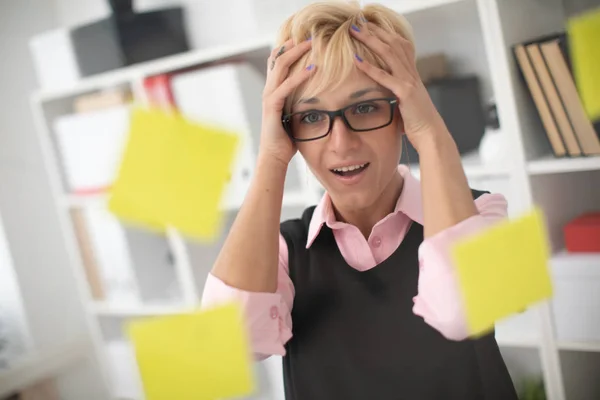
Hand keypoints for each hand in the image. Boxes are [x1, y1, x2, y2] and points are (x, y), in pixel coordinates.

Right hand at [260, 39, 314, 166]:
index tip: (304, 39)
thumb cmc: (287, 140)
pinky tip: (312, 69)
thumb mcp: (296, 117)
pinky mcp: (273, 107)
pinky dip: (299, 76)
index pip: (278, 63)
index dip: (289, 49)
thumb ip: (302, 104)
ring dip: (296, 53)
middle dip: (293, 45)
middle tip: (309, 35)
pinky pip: (286, 86)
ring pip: (280, 67)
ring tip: (310, 43)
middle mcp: (269, 91)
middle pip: (278, 59)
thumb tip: (318, 100)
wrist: (274, 157)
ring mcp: (269, 97)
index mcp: (274, 92)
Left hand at [350, 22, 448, 151]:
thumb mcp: (406, 101)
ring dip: (371, 40)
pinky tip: (357, 60)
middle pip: (393, 43)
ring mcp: (409, 82)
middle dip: (375, 30)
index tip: (369, 25)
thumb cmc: (417, 121)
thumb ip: (397, 91)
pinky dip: (370, 68)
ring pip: (389, 54)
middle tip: (357, 21)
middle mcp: (411, 73)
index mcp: (411, 74)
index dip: (384, 33)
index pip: (399, 45)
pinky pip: (386, 77)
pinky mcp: (405, 93)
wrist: (431, 134)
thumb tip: (385, 90)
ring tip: (355, 31)